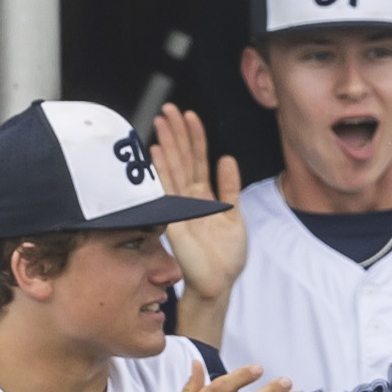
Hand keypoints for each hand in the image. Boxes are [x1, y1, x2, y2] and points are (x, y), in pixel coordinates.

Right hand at [151, 105, 246, 301]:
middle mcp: (190, 198)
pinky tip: (155, 152)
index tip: (191, 116)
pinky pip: (166, 190)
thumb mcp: (235, 216)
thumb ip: (230, 188)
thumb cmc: (226, 257)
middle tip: (170, 109)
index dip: (195, 137)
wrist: (219, 282)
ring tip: (162, 120)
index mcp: (205, 196)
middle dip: (176, 133)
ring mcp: (180, 207)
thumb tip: (227, 159)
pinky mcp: (174, 218)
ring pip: (172, 168)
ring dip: (167, 143)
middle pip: (182, 158)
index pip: (198, 159)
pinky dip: (161, 170)